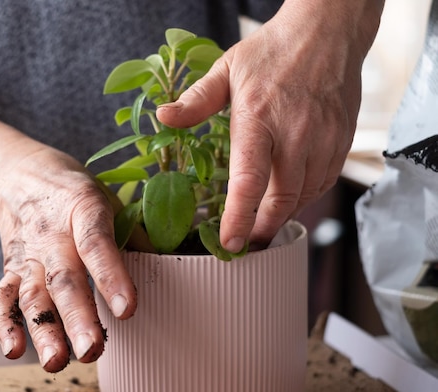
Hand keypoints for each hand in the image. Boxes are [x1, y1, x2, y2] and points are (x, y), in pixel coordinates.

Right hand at [0, 145, 136, 372]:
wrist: (19, 175)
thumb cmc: (74, 193)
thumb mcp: (107, 200)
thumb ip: (134, 235)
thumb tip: (170, 268)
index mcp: (82, 210)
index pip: (96, 245)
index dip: (111, 277)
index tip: (126, 309)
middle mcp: (52, 235)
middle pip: (63, 280)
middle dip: (77, 318)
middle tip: (90, 351)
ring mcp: (29, 254)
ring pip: (33, 295)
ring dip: (44, 330)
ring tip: (57, 362)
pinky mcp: (11, 268)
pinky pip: (3, 297)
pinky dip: (5, 324)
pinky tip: (15, 350)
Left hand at [156, 0, 382, 250]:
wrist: (326, 33)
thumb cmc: (272, 52)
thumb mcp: (226, 70)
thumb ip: (196, 101)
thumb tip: (163, 117)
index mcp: (259, 118)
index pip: (249, 180)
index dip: (239, 217)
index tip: (229, 243)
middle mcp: (295, 134)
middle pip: (281, 199)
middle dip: (262, 229)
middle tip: (245, 244)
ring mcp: (323, 140)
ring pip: (305, 197)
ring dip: (283, 216)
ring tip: (263, 225)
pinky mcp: (341, 142)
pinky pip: (324, 184)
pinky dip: (305, 199)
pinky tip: (289, 200)